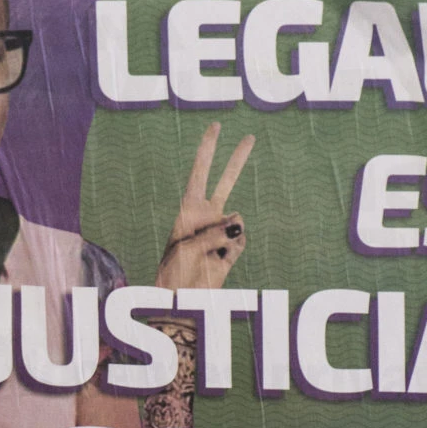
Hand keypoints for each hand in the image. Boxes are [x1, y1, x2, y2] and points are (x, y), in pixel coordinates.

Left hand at [158, 120, 254, 292]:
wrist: (181, 301)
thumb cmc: (175, 272)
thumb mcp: (188, 246)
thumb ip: (215, 230)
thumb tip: (239, 223)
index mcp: (188, 209)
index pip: (200, 172)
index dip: (208, 149)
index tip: (216, 126)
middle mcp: (207, 216)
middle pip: (225, 181)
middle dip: (237, 160)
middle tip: (251, 137)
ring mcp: (221, 232)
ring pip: (237, 219)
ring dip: (225, 236)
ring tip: (210, 253)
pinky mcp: (231, 250)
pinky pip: (241, 242)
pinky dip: (232, 251)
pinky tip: (220, 262)